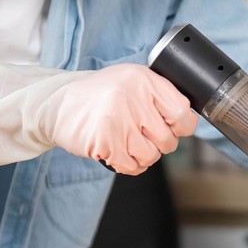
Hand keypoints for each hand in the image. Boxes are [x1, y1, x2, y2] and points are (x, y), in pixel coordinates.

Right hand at [42, 64, 197, 175]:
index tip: (173, 126)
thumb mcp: (132, 80)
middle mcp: (133, 99)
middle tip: (142, 133)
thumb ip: (160, 94)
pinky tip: (118, 150)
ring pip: (152, 156)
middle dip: (159, 142)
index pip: (182, 112)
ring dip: (142, 154)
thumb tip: (189, 119)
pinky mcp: (105, 143)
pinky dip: (128, 164)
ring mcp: (118, 122)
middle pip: (169, 140)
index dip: (182, 125)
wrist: (58, 104)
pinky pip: (132, 167)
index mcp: (144, 80)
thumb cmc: (101, 94)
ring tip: (127, 140)